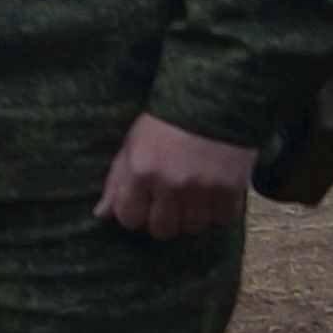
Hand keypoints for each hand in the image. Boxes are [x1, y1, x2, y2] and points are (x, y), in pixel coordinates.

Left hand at [96, 111, 255, 240]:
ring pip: (193, 227)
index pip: (129, 219)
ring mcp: (202, 188)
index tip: (142, 205)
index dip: (134, 214)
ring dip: (191, 217)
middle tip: (169, 203)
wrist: (213, 102)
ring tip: (192, 196)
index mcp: (141, 171)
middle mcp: (170, 183)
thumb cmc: (165, 124)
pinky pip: (221, 219)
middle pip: (162, 230)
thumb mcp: (132, 145)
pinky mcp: (231, 188)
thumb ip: (117, 182)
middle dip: (163, 220)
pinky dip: (217, 211)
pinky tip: (213, 193)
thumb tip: (101, 215)